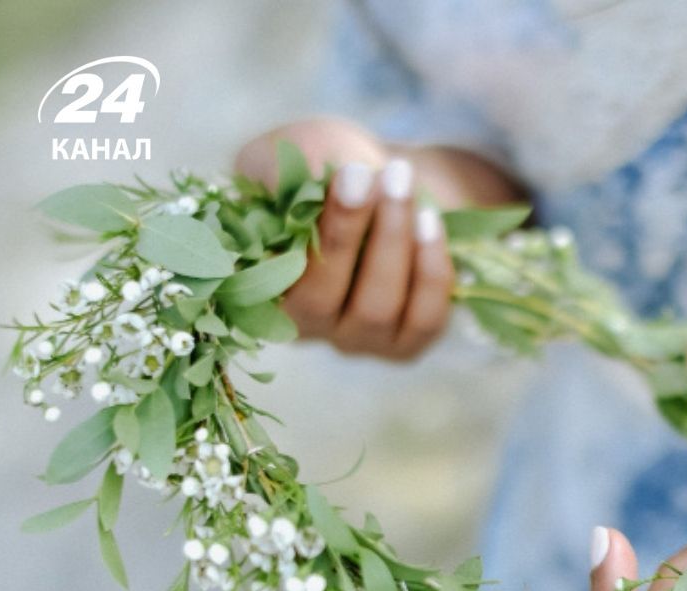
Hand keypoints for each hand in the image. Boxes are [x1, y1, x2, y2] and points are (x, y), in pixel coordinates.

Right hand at [232, 116, 452, 360]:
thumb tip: (308, 183)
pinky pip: (423, 319)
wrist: (380, 184)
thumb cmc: (320, 166)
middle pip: (321, 298)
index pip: (268, 275)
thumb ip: (280, 167)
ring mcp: (356, 339)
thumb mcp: (288, 152)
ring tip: (405, 185)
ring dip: (394, 243)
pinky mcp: (406, 343)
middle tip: (380, 173)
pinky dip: (430, 270)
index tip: (346, 175)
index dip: (305, 230)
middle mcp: (303, 325)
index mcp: (256, 285)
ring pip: (376, 311)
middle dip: (351, 231)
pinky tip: (430, 221)